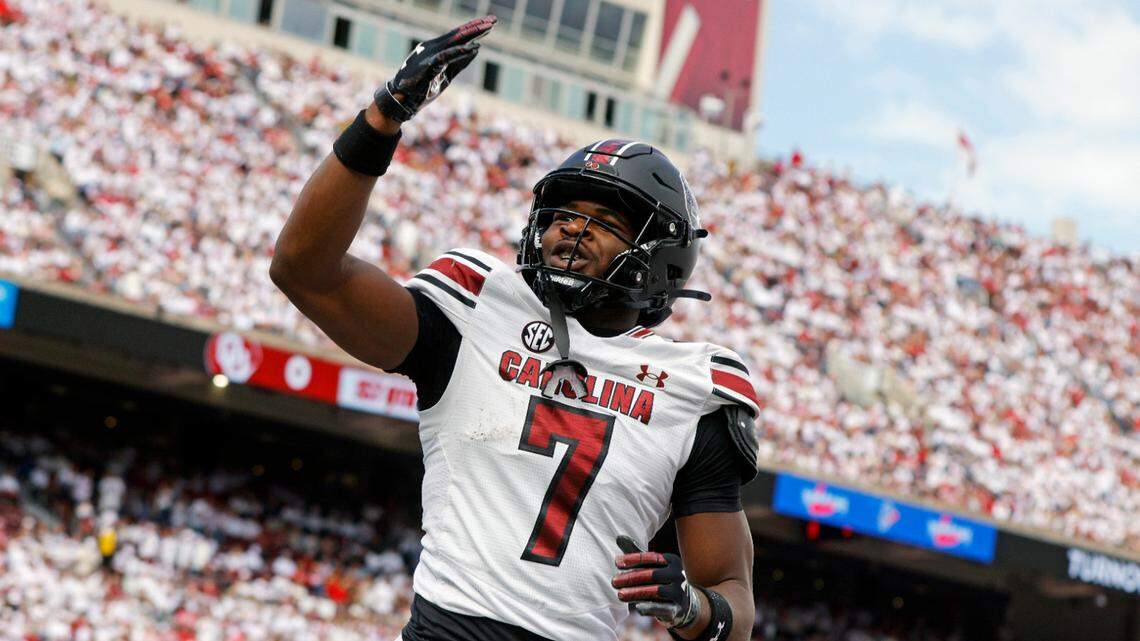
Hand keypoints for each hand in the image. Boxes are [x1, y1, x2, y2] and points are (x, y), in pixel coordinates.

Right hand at [375, 15, 495, 121]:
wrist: (402, 100)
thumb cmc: (422, 88)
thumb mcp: (446, 75)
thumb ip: (459, 62)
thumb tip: (476, 49)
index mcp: (436, 49)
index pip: (459, 36)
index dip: (475, 29)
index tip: (490, 24)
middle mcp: (433, 47)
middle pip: (459, 34)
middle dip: (477, 27)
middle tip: (493, 20)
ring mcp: (430, 55)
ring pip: (454, 42)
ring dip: (472, 35)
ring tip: (488, 28)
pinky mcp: (428, 66)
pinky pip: (446, 57)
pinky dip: (460, 52)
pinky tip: (473, 48)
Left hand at [612, 536, 700, 628]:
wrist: (681, 601)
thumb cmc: (659, 578)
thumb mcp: (649, 564)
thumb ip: (635, 552)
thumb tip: (618, 537)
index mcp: (671, 561)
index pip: (651, 558)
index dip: (633, 559)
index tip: (616, 563)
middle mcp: (677, 575)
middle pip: (652, 575)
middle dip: (631, 578)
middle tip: (613, 581)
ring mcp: (678, 592)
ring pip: (657, 591)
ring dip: (636, 593)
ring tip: (620, 595)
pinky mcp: (676, 609)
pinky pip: (663, 608)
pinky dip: (650, 607)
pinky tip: (637, 607)